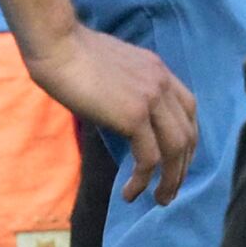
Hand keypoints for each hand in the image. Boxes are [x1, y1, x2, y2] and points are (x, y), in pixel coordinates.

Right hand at [25, 22, 200, 203]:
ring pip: (175, 149)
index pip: (188, 110)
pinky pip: (150, 157)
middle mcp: (162, 83)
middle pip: (187, 134)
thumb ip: (126, 89)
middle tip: (170, 191)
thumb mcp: (111, 69)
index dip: (186, 140)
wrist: (57, 46)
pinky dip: (143, 179)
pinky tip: (129, 192)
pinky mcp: (134, 115)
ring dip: (170, 180)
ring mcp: (151, 99)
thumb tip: (121, 114)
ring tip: (159, 200)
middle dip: (182, 167)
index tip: (175, 161)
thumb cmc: (70, 55)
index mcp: (158, 70)